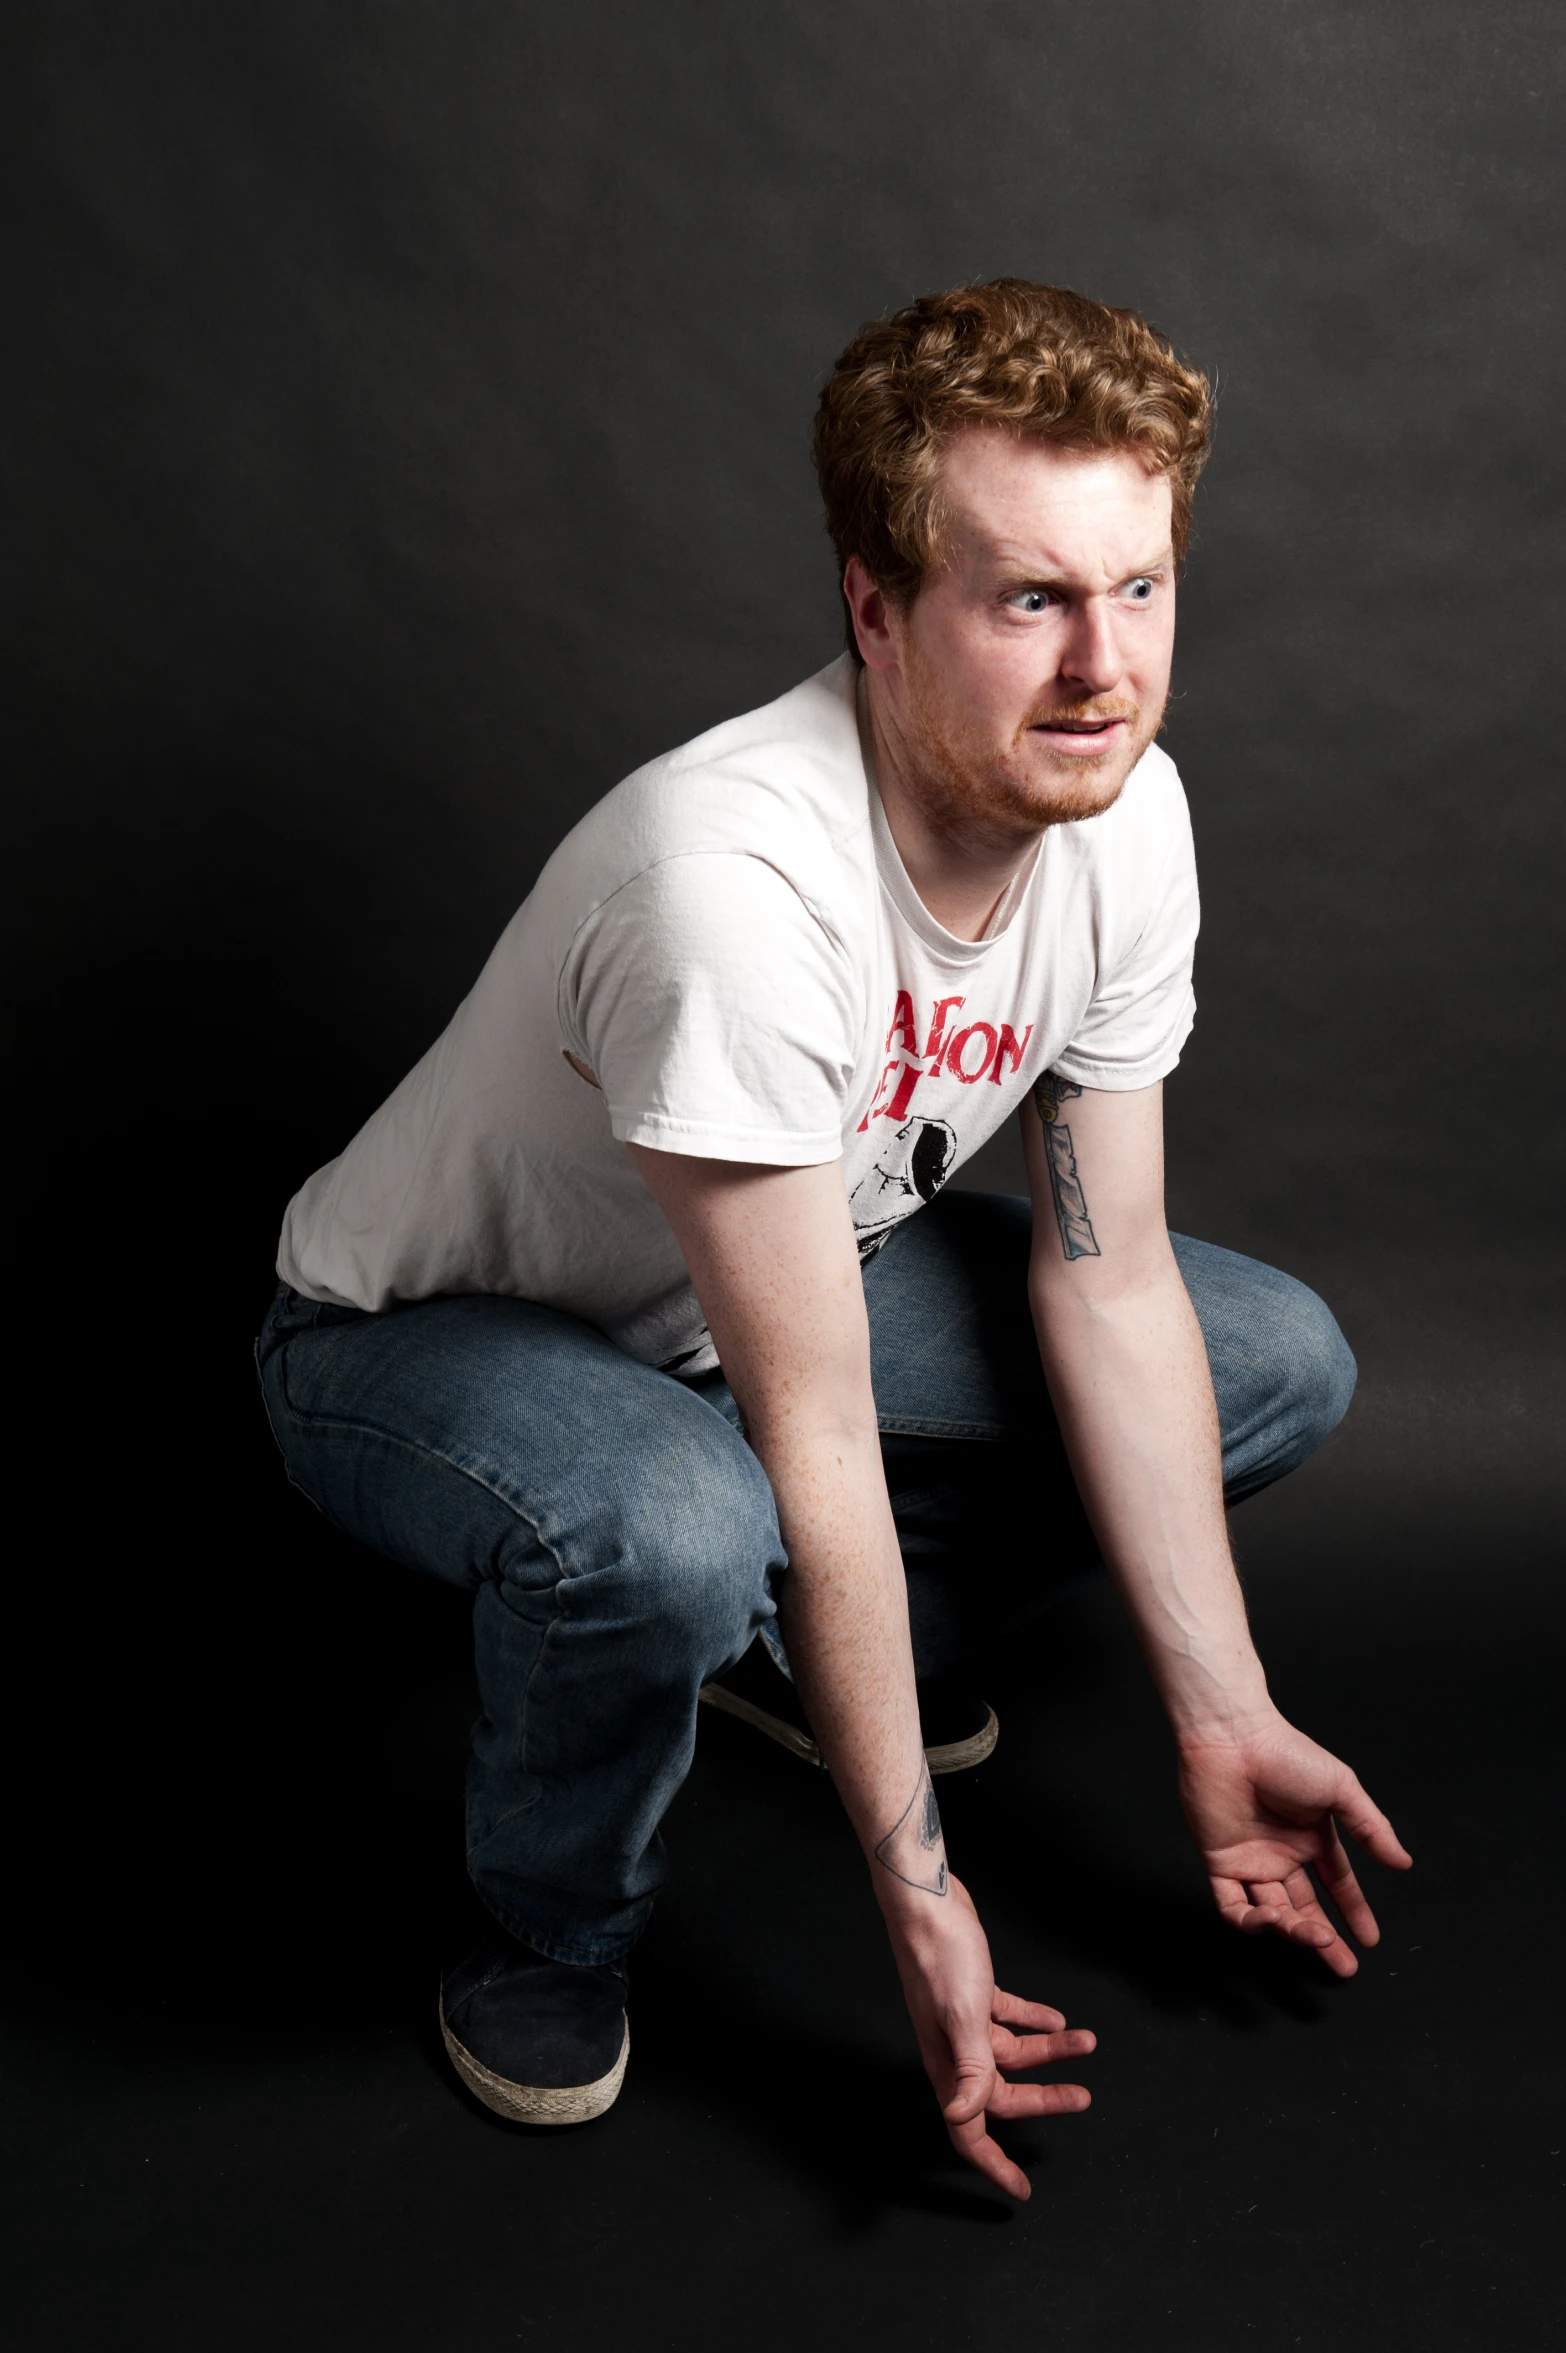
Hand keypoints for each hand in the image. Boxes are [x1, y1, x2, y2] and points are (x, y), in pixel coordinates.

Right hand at [884, 1872, 1094, 2198]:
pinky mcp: (973, 1994)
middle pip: (1002, 2093)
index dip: (995, 2164)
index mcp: (947, 2064)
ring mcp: (963, 2021)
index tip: (1021, 2189)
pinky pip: (1009, 2019)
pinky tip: (1055, 2018)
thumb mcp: (963, 2015)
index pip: (970, 2129)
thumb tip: (964, 2118)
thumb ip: (969, 2068)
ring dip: (1050, 2051)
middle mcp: (954, 2050)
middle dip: (1043, 2100)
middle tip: (1082, 2098)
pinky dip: (1034, 2021)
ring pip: (1012, 2053)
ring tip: (1085, 2040)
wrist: (928, 1901)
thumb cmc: (941, 1956)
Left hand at [1176, 1708, 1412, 1976]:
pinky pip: (1232, 1905)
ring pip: (1273, 1912)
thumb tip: (1403, 1863)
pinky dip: (1251, 1921)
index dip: (1353, 1912)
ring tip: (1314, 1937)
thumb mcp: (1341, 1790)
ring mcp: (1250, 1859)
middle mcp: (1282, 1853)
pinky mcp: (1219, 1862)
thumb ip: (1371, 1829)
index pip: (1336, 1884)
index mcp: (1312, 1836)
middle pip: (1305, 1907)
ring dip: (1294, 1931)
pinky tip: (1272, 1921)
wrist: (1233, 1738)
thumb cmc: (1286, 1754)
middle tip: (1342, 1965)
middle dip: (1323, 1940)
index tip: (1369, 1940)